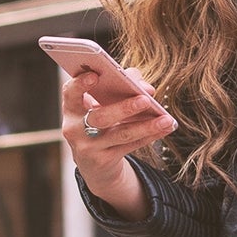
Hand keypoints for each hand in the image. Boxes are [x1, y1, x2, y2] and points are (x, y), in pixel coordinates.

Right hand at [59, 66, 175, 215]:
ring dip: (146, 126)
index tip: (95, 75)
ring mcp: (88, 148)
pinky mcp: (103, 161)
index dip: (80, 84)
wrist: (93, 162)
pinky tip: (165, 127)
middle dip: (124, 108)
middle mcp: (75, 129)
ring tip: (166, 118)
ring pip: (121, 134)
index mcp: (71, 109)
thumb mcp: (101, 104)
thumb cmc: (100, 121)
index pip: (70, 93)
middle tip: (146, 99)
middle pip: (100, 117)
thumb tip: (145, 86)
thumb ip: (120, 84)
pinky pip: (130, 146)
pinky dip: (150, 135)